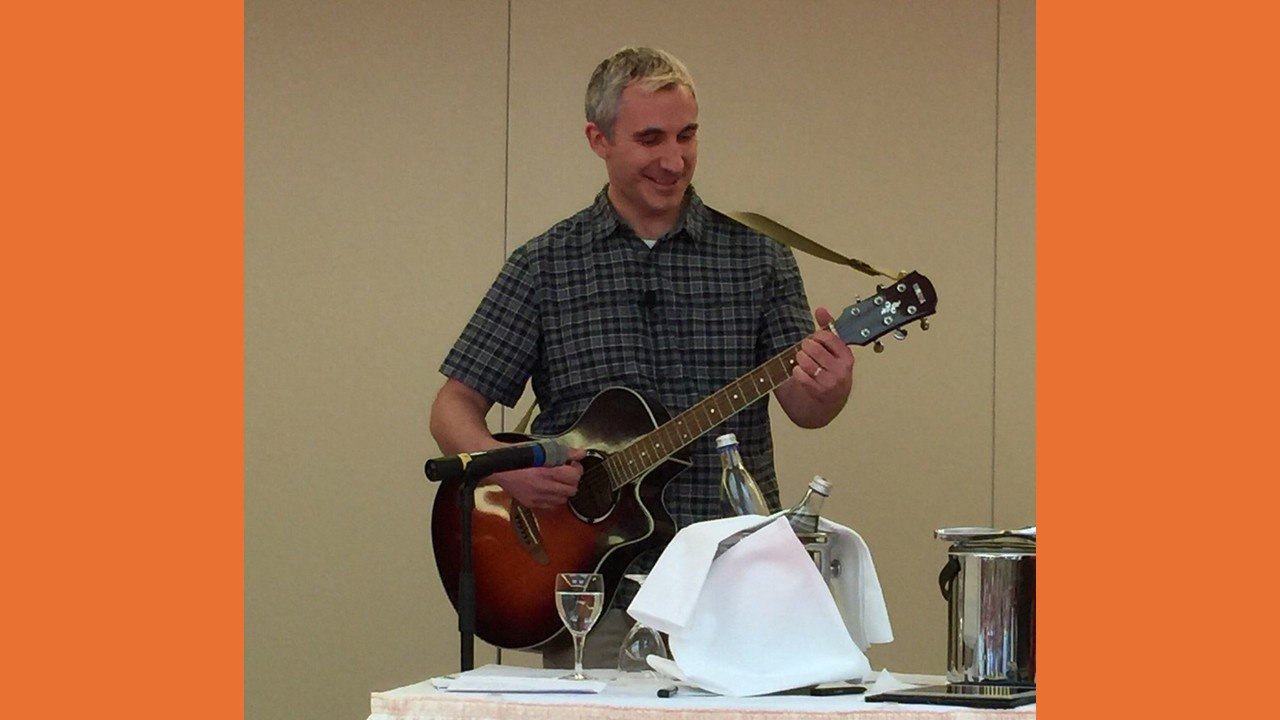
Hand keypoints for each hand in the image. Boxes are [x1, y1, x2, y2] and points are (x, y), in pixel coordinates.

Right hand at [490, 447, 585, 508]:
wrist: (497, 466)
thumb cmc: (517, 455)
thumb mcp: (541, 448)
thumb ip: (564, 452)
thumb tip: (581, 453)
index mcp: (546, 473)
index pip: (574, 476)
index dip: (577, 468)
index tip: (572, 463)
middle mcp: (542, 488)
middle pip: (572, 490)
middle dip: (572, 480)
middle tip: (566, 471)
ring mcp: (536, 498)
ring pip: (563, 500)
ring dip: (564, 490)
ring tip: (557, 480)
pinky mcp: (530, 504)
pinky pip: (551, 506)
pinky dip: (554, 498)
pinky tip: (548, 488)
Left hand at [776, 306, 854, 427]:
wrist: (830, 403)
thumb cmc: (832, 372)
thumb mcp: (834, 351)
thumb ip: (828, 329)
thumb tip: (821, 309)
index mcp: (847, 357)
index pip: (828, 337)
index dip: (817, 336)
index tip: (815, 339)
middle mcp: (841, 370)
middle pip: (814, 347)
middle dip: (806, 346)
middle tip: (806, 349)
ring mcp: (830, 382)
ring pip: (806, 360)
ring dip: (800, 358)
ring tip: (802, 359)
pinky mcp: (818, 391)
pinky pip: (800, 374)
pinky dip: (796, 371)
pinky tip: (800, 371)